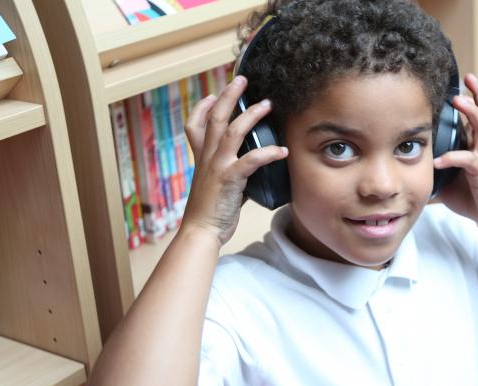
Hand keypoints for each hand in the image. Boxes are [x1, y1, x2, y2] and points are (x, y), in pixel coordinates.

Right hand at [182, 76, 287, 244]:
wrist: (201, 232)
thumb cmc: (210, 212)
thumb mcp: (216, 186)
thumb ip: (230, 172)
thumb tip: (250, 169)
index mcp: (201, 158)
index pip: (194, 126)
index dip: (201, 107)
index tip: (211, 95)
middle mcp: (207, 158)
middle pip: (216, 118)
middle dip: (229, 96)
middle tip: (243, 79)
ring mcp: (217, 167)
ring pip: (233, 131)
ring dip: (252, 115)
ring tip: (268, 105)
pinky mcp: (229, 180)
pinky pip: (252, 160)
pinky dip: (269, 153)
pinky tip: (283, 150)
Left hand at [433, 74, 477, 233]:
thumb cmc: (472, 198)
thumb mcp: (444, 182)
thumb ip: (429, 172)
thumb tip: (404, 171)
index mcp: (471, 146)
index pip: (471, 117)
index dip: (466, 99)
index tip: (453, 84)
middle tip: (468, 77)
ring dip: (471, 112)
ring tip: (459, 99)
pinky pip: (467, 160)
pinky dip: (451, 158)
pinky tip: (438, 160)